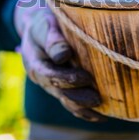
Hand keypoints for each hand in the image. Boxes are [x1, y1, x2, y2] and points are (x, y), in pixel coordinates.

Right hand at [14, 0, 104, 121]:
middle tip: (98, 99)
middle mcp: (42, 78)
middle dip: (79, 98)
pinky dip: (84, 111)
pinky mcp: (61, 87)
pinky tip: (100, 116)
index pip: (50, 76)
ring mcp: (51, 85)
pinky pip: (71, 102)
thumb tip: (63, 55)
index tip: (86, 77)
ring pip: (66, 101)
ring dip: (83, 109)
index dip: (67, 79)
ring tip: (103, 113)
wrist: (39, 28)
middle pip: (59, 92)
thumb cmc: (45, 23)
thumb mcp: (45, 26)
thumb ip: (52, 40)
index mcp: (35, 63)